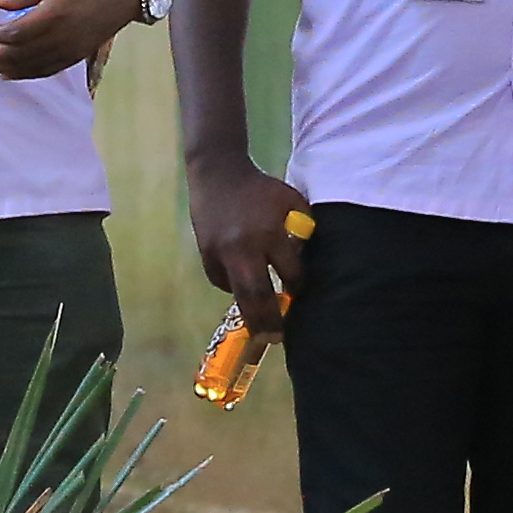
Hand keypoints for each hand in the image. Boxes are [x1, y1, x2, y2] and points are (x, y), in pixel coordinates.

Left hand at [0, 0, 148, 81]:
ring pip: (27, 67)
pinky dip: (23, 74)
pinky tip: (6, 75)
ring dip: (0, 69)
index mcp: (53, 16)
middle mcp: (58, 39)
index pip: (14, 34)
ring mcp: (67, 51)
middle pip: (16, 55)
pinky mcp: (74, 57)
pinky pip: (43, 71)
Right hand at [187, 156, 307, 334]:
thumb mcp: (291, 202)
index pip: (290, 273)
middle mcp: (244, 247)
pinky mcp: (206, 255)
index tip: (299, 293)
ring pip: (236, 293)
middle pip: (257, 295)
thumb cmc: (262, 189)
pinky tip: (242, 284)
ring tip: (260, 327)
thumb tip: (306, 262)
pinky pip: (222, 280)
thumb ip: (302, 230)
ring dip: (249, 311)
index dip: (298, 286)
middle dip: (268, 321)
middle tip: (276, 339)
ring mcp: (221, 253)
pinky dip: (233, 285)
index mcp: (270, 234)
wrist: (218, 174)